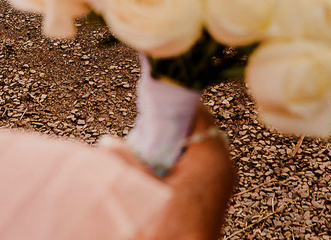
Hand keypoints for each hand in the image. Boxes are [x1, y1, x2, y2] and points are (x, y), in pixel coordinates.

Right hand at [113, 105, 235, 239]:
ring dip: (174, 145)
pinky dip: (180, 160)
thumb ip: (126, 162)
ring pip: (198, 145)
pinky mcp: (216, 192)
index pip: (197, 111)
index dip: (173, 104)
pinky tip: (160, 171)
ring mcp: (223, 179)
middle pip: (197, 127)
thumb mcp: (144, 192)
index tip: (153, 103)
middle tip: (146, 130)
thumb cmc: (171, 230)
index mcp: (211, 157)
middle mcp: (223, 164)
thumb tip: (107, 141)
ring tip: (150, 151)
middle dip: (170, 126)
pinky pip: (200, 163)